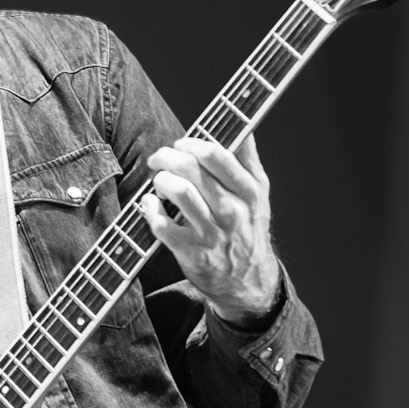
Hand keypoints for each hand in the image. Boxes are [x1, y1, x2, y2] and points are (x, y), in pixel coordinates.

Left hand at [139, 132, 279, 322]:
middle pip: (192, 169)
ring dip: (161, 181)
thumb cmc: (247, 229)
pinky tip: (151, 205)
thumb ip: (248, 160)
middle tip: (159, 159)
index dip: (191, 144)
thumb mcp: (258, 195)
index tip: (181, 145)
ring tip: (159, 182)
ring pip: (179, 192)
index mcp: (249, 191)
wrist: (246, 280)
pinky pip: (162, 224)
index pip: (216, 154)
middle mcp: (232, 211)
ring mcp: (211, 233)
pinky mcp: (191, 252)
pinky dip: (150, 210)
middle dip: (167, 157)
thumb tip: (241, 127)